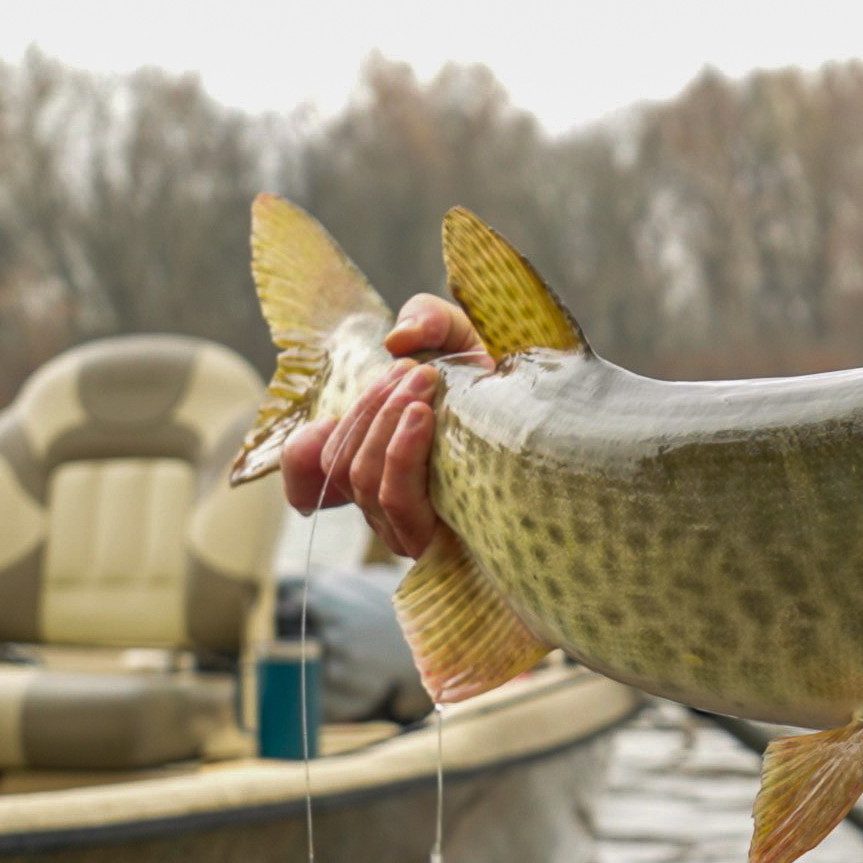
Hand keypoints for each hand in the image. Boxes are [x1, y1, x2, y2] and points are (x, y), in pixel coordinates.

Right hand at [279, 295, 485, 555]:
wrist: (562, 421)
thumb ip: (426, 320)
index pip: (310, 474)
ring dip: (384, 422)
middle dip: (369, 408)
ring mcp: (412, 526)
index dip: (300, 457)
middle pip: (341, 464)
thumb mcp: (462, 337)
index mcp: (377, 459)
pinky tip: (423, 417)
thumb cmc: (503, 385)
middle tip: (413, 372)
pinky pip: (397, 500)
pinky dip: (402, 452)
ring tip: (423, 383)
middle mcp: (388, 499)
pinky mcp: (442, 542)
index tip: (325, 419)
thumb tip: (399, 340)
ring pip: (365, 480)